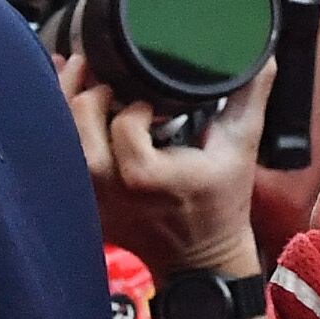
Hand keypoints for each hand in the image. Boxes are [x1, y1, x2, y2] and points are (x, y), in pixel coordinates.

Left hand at [61, 52, 264, 280]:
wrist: (202, 262)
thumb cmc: (223, 203)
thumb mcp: (240, 148)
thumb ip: (249, 98)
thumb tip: (262, 56)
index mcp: (149, 176)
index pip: (124, 126)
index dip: (133, 104)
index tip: (149, 99)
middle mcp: (114, 189)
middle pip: (80, 133)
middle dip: (85, 93)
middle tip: (98, 69)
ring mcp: (96, 200)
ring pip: (61, 146)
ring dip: (63, 104)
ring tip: (71, 68)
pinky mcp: (87, 205)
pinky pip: (61, 162)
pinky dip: (57, 130)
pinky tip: (59, 96)